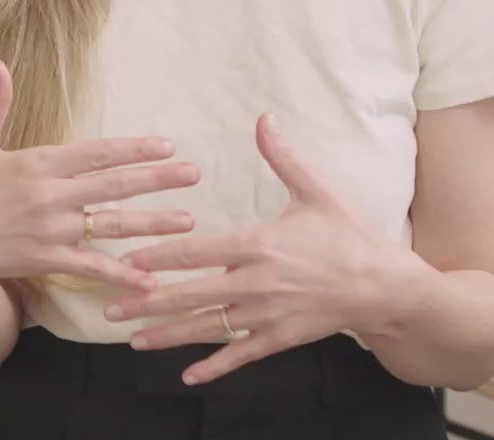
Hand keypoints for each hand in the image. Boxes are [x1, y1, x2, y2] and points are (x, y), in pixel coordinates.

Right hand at [0, 58, 201, 296]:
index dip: (133, 149)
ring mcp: (50, 230)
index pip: (96, 153)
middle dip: (158, 180)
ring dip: (152, 225)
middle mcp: (49, 196)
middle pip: (114, 186)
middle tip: (195, 174)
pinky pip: (90, 267)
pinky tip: (150, 279)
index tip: (167, 145)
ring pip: (111, 226)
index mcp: (37, 163)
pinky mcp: (46, 261)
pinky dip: (120, 273)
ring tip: (188, 223)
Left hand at [105, 112, 403, 385]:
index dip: (159, 258)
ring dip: (168, 335)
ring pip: (208, 327)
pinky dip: (214, 366)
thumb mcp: (316, 191)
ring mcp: (266, 315)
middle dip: (148, 302)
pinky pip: (240, 354)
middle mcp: (256, 284)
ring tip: (134, 340)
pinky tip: (188, 376)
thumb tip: (263, 118)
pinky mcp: (279, 338)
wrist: (382, 285)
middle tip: (110, 308)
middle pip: (191, 295)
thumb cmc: (348, 235)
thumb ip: (283, 158)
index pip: (198, 252)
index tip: (126, 261)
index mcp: (259, 245)